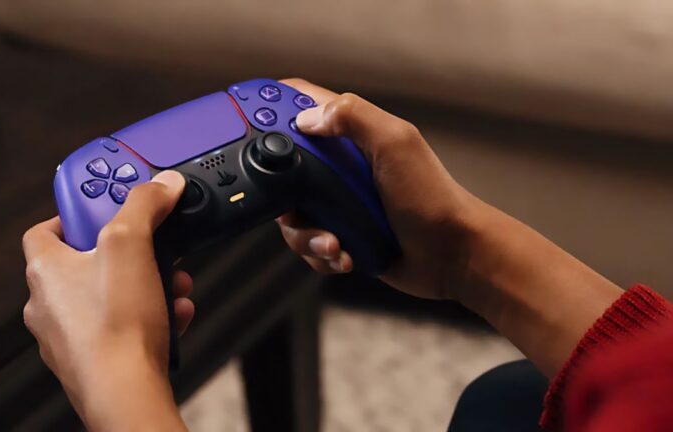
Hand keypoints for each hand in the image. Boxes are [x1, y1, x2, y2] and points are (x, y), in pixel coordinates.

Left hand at [22, 171, 190, 430]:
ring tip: (173, 284)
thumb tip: (161, 183)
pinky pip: (122, 324)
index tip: (107, 205)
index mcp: (46, 270)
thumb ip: (145, 205)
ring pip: (110, 295)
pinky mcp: (94, 357)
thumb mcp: (132, 245)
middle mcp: (50, 303)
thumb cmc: (114, 326)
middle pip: (88, 261)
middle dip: (130, 251)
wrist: (125, 392)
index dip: (77, 213)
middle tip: (154, 245)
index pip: (46, 228)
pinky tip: (173, 313)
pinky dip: (148, 314)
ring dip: (145, 283)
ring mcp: (70, 334)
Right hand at [277, 79, 621, 377]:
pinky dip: (322, 254)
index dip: (270, 107)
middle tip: (294, 205)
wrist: (452, 256)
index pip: (301, 104)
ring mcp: (338, 202)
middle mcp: (340, 165)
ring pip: (291, 213)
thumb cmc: (432, 197)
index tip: (247, 124)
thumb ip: (353, 117)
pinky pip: (309, 244)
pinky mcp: (340, 234)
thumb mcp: (396, 143)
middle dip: (281, 192)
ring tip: (334, 242)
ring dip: (306, 234)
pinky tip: (345, 256)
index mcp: (352, 133)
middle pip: (282, 166)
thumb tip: (306, 118)